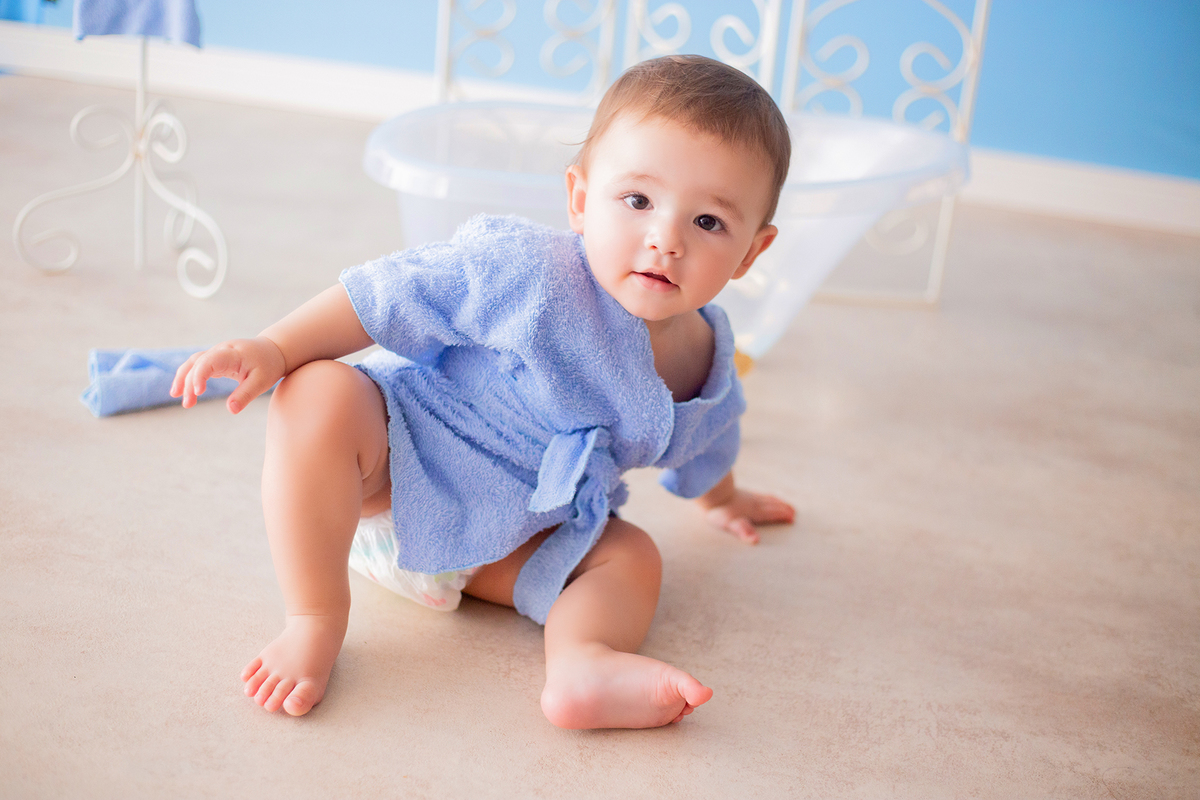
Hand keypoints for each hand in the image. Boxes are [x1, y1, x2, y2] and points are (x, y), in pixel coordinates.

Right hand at [169, 336, 286, 413]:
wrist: (273, 351)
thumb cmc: (268, 366)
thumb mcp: (262, 382)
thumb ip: (246, 395)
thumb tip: (231, 410)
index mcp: (232, 354)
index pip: (209, 361)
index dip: (200, 375)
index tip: (198, 392)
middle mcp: (220, 350)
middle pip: (197, 363)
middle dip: (189, 383)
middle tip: (187, 404)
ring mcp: (216, 353)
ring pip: (193, 362)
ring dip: (182, 378)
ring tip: (175, 396)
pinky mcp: (215, 359)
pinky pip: (197, 365)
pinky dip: (188, 376)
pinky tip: (183, 391)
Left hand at [696, 473, 794, 544]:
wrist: (710, 492)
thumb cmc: (720, 511)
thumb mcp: (732, 524)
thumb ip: (744, 531)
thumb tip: (756, 540)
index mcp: (754, 511)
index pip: (772, 513)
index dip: (782, 515)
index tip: (792, 518)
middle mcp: (753, 502)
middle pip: (771, 504)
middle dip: (783, 508)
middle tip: (793, 511)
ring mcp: (746, 496)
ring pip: (765, 498)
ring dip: (776, 501)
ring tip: (782, 503)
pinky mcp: (738, 492)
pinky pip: (756, 494)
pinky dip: (764, 496)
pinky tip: (759, 497)